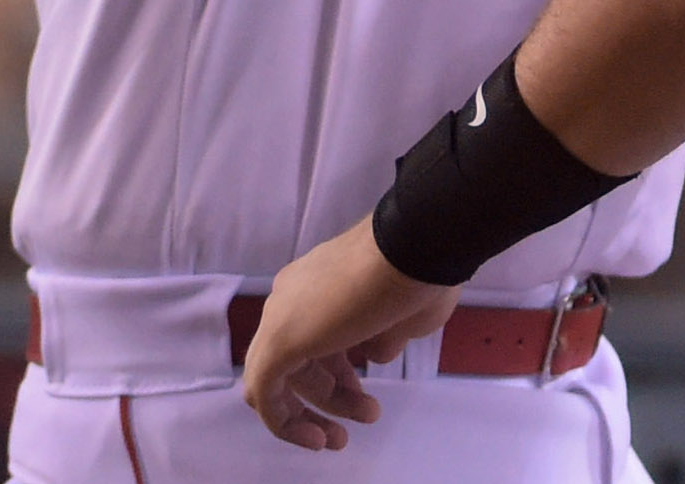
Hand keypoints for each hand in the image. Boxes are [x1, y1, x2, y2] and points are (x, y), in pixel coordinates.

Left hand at [236, 218, 457, 447]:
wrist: (415, 245)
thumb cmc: (419, 274)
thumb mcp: (404, 317)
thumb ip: (382, 339)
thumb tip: (374, 353)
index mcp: (319, 284)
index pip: (315, 337)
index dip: (339, 371)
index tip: (367, 389)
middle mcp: (292, 297)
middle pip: (297, 359)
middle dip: (331, 396)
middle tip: (366, 414)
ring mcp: (282, 318)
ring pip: (278, 379)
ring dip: (312, 412)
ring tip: (347, 435)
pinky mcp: (279, 342)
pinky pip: (265, 393)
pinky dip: (285, 422)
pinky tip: (315, 439)